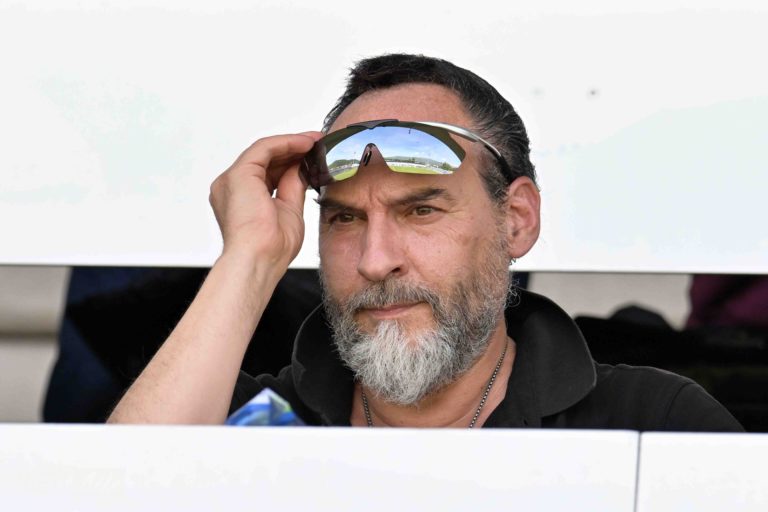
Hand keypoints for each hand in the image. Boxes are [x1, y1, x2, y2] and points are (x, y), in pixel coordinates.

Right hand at [209, 132, 322, 265]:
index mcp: (241, 199)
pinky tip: (306, 143)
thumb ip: (293, 187)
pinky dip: (287, 143)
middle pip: (265, 160)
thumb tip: (301, 168)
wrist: (260, 260)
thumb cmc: (272, 248)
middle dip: (293, 150)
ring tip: (315, 141)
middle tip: (318, 144)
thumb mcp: (290, 210)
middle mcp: (231, 187)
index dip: (291, 162)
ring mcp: (232, 179)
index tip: (313, 156)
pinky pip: (265, 148)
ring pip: (265, 151)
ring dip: (292, 143)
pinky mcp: (239, 174)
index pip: (267, 173)